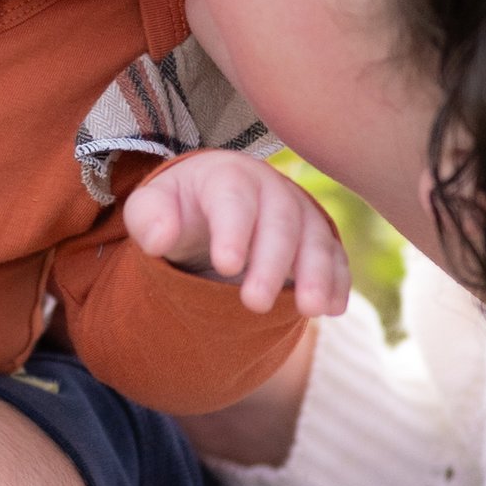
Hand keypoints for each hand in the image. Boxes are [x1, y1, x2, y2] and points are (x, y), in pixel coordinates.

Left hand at [124, 150, 350, 319]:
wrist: (210, 206)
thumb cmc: (178, 209)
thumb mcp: (150, 208)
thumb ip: (147, 218)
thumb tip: (161, 237)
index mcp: (228, 176)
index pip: (233, 200)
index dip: (233, 231)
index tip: (226, 265)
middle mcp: (271, 189)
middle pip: (279, 222)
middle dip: (272, 263)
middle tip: (255, 303)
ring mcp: (300, 213)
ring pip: (316, 238)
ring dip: (317, 274)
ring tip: (312, 309)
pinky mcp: (318, 239)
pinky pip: (336, 257)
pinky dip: (338, 281)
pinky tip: (334, 309)